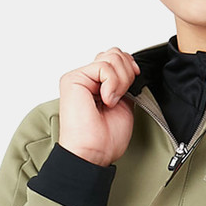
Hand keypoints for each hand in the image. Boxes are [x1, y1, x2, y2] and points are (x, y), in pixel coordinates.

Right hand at [57, 47, 139, 166]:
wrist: (94, 152)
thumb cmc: (105, 138)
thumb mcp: (124, 102)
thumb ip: (123, 82)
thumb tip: (131, 66)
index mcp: (96, 84)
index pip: (115, 58)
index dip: (129, 67)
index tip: (132, 85)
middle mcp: (86, 79)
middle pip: (114, 53)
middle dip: (127, 73)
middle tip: (121, 96)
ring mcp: (78, 77)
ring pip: (111, 57)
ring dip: (120, 81)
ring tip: (112, 100)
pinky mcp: (73, 79)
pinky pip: (103, 67)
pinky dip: (112, 84)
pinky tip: (106, 100)